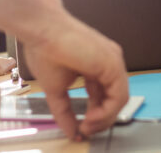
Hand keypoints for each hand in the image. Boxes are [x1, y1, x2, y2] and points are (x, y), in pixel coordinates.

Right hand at [25, 15, 127, 139]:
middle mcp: (108, 62)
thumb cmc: (44, 48)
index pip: (102, 97)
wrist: (42, 30)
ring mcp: (112, 62)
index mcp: (96, 65)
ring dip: (104, 118)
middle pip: (113, 99)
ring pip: (119, 99)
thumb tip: (70, 132)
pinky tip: (92, 117)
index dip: (94, 115)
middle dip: (100, 120)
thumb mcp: (55, 89)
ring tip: (87, 125)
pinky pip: (119, 95)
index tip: (82, 128)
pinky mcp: (113, 64)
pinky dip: (107, 111)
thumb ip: (64, 111)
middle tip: (85, 130)